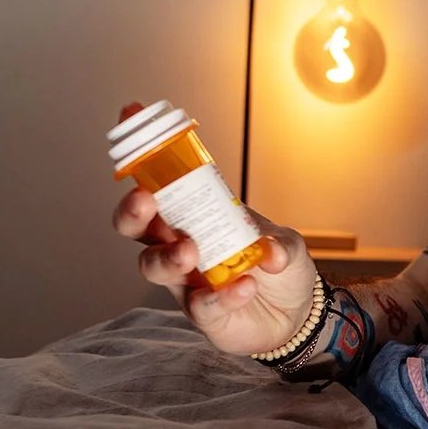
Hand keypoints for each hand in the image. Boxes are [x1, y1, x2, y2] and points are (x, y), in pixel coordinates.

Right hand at [111, 106, 319, 354]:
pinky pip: (197, 305)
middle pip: (137, 226)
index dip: (143, 151)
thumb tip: (269, 250)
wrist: (297, 314)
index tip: (130, 115)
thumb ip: (278, 243)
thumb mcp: (286, 242)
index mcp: (196, 214)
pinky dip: (219, 295)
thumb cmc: (277, 264)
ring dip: (168, 255)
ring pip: (152, 265)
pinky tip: (243, 288)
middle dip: (133, 211)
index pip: (161, 181)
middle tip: (147, 202)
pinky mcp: (202, 313)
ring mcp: (187, 280)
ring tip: (192, 251)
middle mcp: (180, 243)